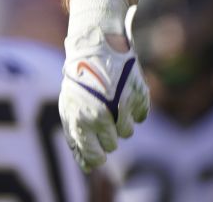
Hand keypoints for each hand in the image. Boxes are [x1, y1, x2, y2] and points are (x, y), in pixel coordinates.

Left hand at [59, 25, 148, 170]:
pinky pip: (141, 117)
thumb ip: (77, 136)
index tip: (99, 153)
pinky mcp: (138, 97)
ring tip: (111, 100)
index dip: (97, 157)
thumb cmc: (81, 79)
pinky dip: (135, 107)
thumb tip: (87, 167)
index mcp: (79, 121)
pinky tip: (124, 91)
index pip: (93, 157)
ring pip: (128, 133)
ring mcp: (120, 107)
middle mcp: (100, 117)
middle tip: (103, 116)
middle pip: (113, 146)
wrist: (95, 44)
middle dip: (109, 136)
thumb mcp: (70, 106)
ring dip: (121, 121)